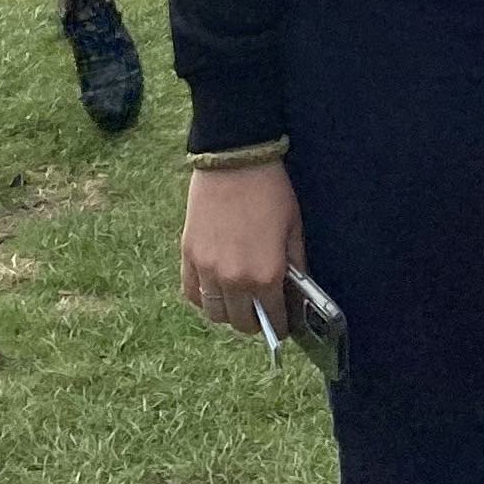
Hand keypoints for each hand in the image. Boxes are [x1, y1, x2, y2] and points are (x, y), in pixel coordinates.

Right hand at [180, 163, 305, 333]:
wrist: (235, 158)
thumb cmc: (270, 190)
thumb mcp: (293, 228)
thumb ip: (295, 265)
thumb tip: (295, 292)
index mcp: (266, 275)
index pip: (273, 319)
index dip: (281, 326)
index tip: (282, 325)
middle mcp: (235, 280)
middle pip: (241, 323)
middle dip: (255, 322)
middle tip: (261, 311)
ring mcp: (207, 270)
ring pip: (215, 314)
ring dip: (228, 313)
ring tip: (238, 301)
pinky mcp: (188, 256)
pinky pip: (192, 294)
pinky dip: (203, 298)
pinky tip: (215, 288)